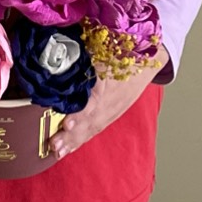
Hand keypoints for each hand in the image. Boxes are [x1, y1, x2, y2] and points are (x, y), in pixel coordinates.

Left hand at [48, 46, 167, 158]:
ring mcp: (112, 110)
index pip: (92, 102)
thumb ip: (81, 55)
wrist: (147, 61)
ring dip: (74, 141)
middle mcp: (110, 101)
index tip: (66, 123)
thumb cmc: (122, 52)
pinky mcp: (112, 115)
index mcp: (107, 83)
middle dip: (71, 135)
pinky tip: (69, 149)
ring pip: (92, 128)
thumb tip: (57, 52)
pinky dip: (82, 140)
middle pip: (89, 120)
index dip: (80, 115)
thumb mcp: (104, 49)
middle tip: (53, 144)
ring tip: (57, 152)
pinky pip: (96, 129)